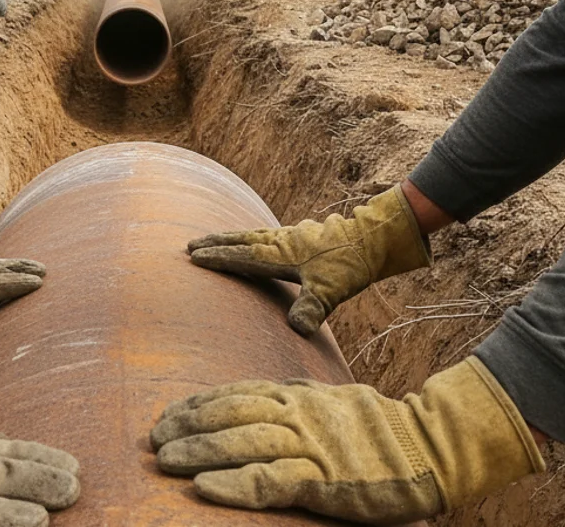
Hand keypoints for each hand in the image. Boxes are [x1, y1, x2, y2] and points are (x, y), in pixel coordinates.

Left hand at [152, 358, 543, 523]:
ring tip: (163, 460)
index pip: (235, 392)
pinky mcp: (321, 479)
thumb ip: (295, 399)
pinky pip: (268, 481)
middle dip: (187, 425)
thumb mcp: (330, 400)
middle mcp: (297, 413)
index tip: (169, 412)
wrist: (430, 446)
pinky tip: (203, 488)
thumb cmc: (379, 430)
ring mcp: (308, 444)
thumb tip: (262, 398)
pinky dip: (232, 484)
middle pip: (229, 413)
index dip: (198, 403)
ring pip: (240, 442)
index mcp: (297, 394)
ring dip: (197, 451)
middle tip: (153, 438)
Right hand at [187, 185, 429, 334]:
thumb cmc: (349, 265)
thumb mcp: (331, 292)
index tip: (194, 256)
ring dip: (231, 237)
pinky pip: (266, 235)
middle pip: (241, 240)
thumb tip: (296, 328)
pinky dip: (252, 236)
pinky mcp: (301, 236)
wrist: (374, 239)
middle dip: (216, 243)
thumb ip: (312, 309)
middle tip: (190, 244)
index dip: (218, 257)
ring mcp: (291, 236)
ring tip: (213, 238)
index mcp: (281, 254)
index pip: (242, 256)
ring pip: (253, 235)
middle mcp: (281, 241)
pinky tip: (255, 240)